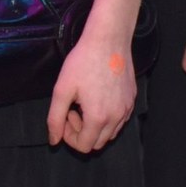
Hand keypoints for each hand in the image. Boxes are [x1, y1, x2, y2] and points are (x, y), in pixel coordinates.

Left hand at [47, 26, 137, 154]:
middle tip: (73, 110)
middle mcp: (116, 118)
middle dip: (81, 132)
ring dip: (95, 126)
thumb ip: (55, 118)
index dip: (69, 136)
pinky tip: (98, 98)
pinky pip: (120, 121)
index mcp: (98, 118)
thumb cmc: (83, 61)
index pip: (83, 146)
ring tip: (85, 104)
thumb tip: (54, 141)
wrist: (108, 40)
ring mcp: (127, 109)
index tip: (65, 116)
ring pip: (110, 134)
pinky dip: (107, 118)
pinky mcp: (132, 100)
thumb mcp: (62, 90)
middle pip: (97, 144)